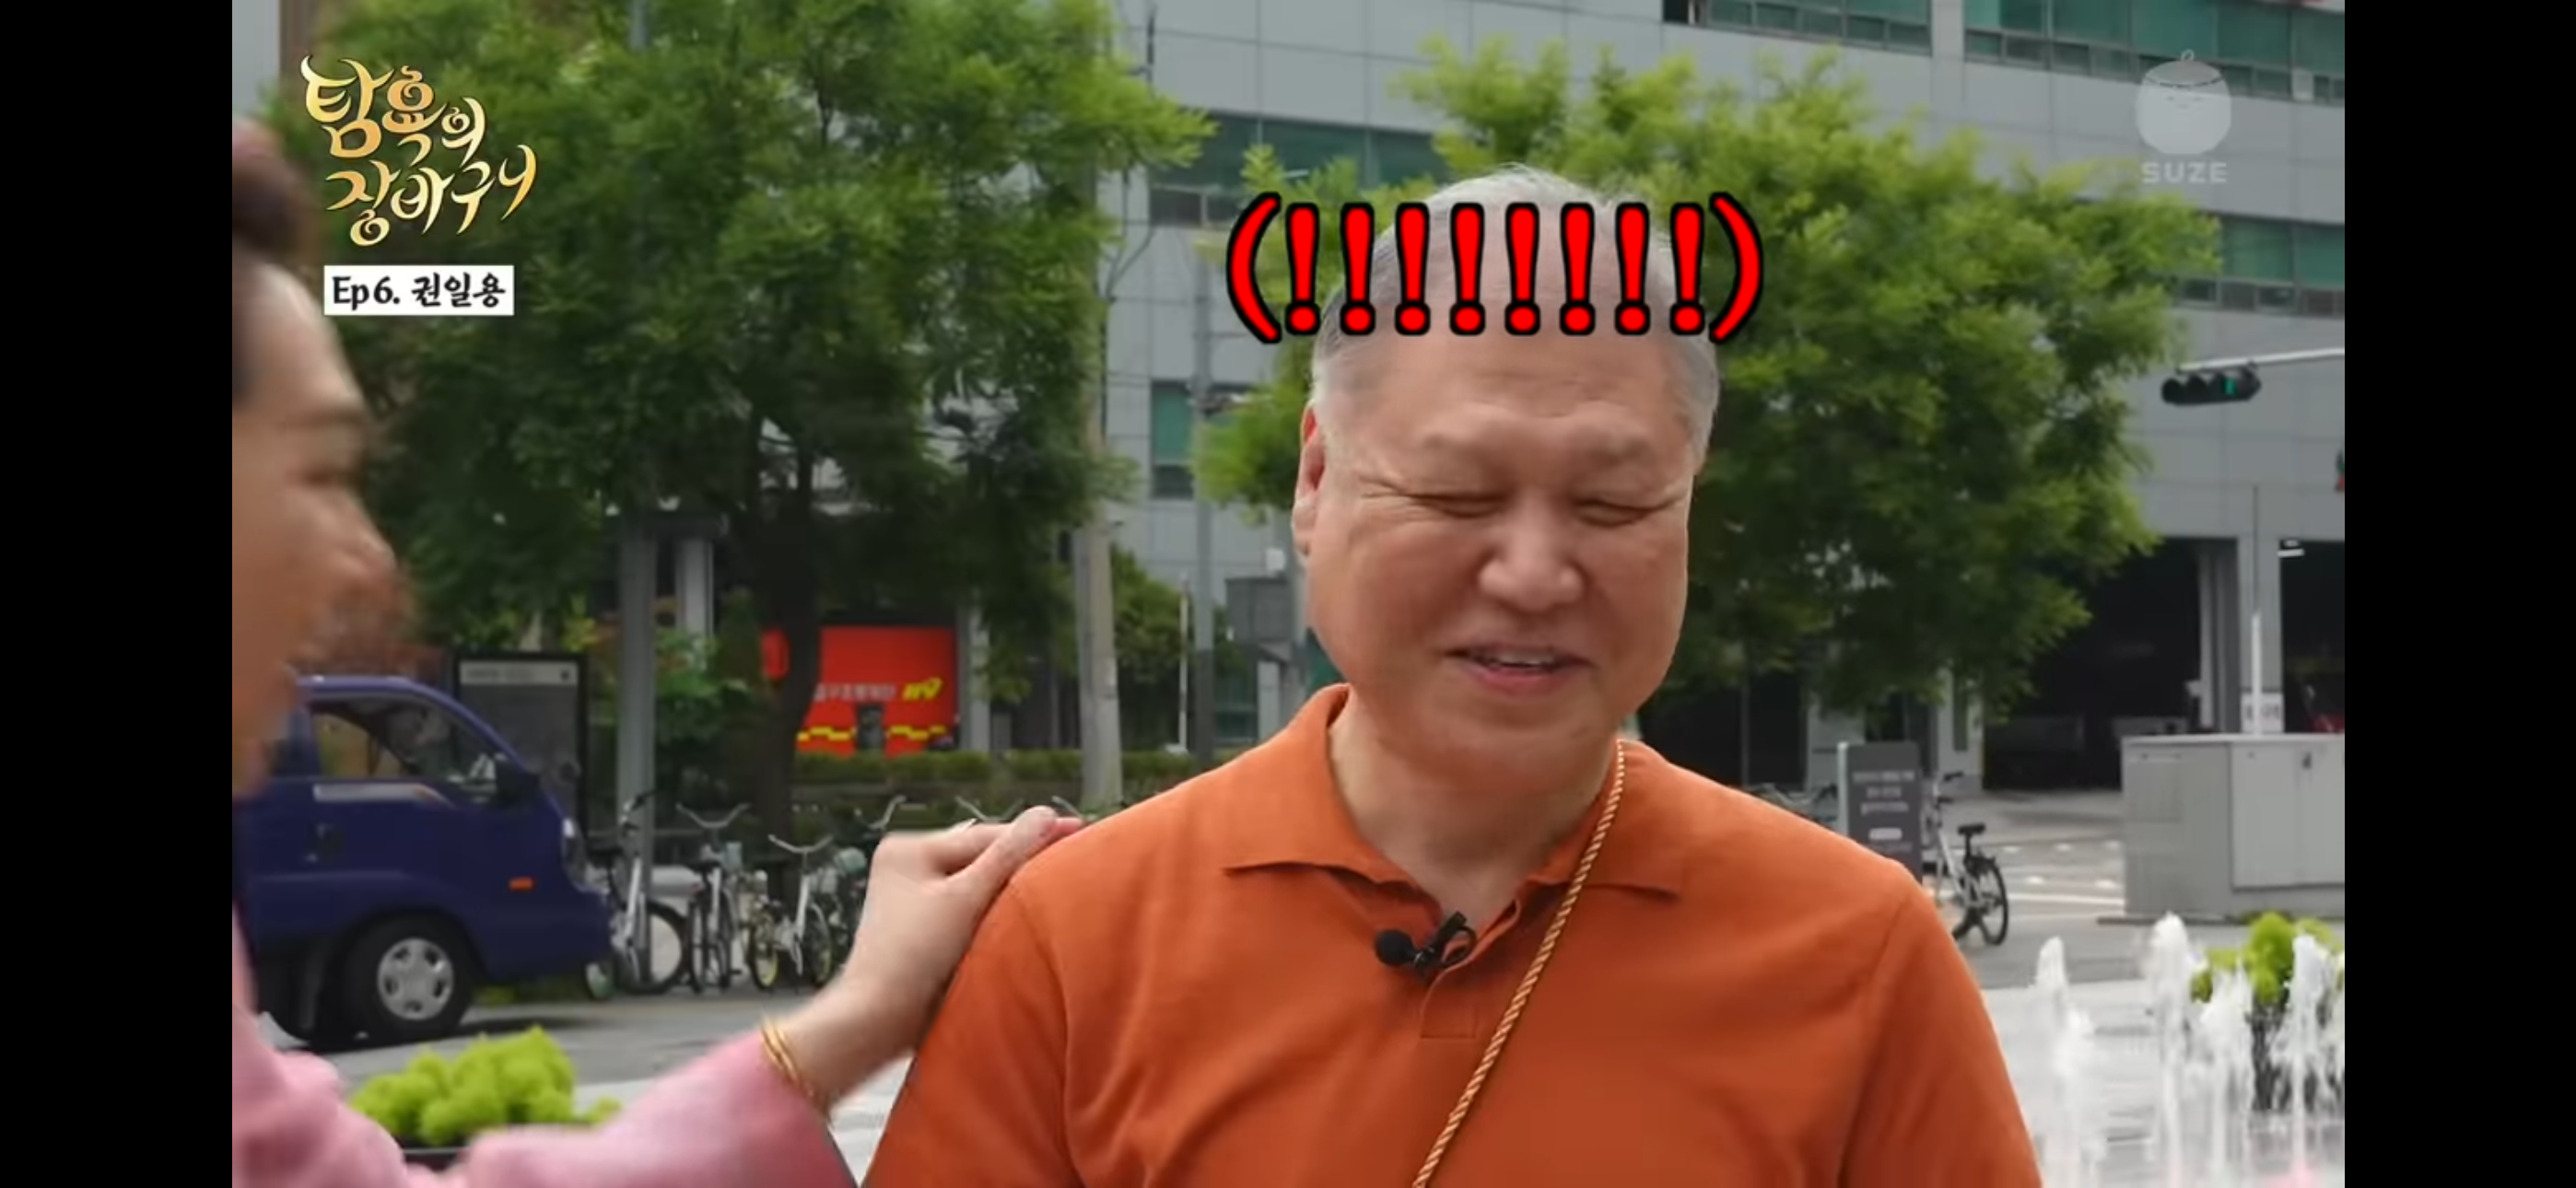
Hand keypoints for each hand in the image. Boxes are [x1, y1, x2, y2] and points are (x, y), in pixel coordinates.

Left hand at [779, 807, 1081, 1098]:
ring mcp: (916, 901)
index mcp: (910, 849)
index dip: (1035, 835)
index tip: (1080, 828)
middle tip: (1077, 857)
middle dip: (1024, 862)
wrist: (877, 1023)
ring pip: (980, 886)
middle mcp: (909, 868)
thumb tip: (1047, 813)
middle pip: (982, 859)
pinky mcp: (926, 932)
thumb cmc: (915, 957)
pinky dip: (997, 914)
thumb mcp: (966, 900)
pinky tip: (1025, 918)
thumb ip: (1008, 856)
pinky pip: (972, 912)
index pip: (986, 836)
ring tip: (1058, 885)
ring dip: (1012, 890)